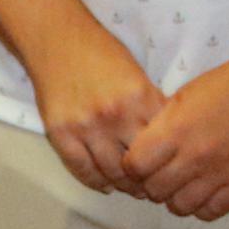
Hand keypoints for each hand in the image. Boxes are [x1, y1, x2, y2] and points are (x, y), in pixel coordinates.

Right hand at [23, 22, 167, 192]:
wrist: (57, 40)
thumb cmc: (101, 53)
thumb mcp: (138, 74)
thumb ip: (151, 106)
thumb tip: (168, 141)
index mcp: (140, 98)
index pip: (163, 143)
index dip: (169, 162)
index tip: (172, 171)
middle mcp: (114, 115)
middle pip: (139, 164)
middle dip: (149, 181)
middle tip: (154, 188)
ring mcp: (85, 127)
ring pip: (111, 173)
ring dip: (124, 186)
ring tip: (131, 188)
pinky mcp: (61, 134)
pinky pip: (81, 170)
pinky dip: (95, 182)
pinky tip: (105, 184)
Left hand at [121, 49, 228, 219]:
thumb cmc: (228, 85)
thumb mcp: (183, 96)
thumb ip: (161, 126)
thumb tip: (142, 151)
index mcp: (174, 131)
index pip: (134, 168)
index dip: (132, 166)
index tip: (139, 162)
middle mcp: (195, 157)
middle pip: (154, 190)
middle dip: (151, 183)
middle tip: (160, 173)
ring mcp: (220, 174)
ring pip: (180, 207)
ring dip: (175, 197)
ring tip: (182, 183)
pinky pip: (211, 212)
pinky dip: (202, 205)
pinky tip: (204, 191)